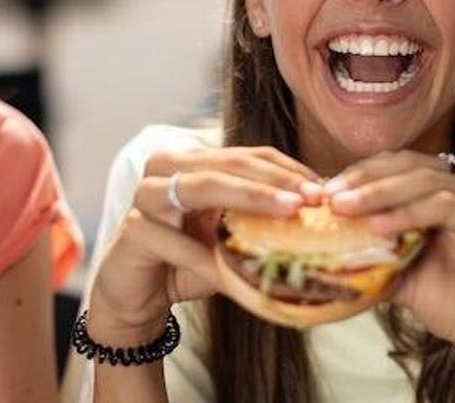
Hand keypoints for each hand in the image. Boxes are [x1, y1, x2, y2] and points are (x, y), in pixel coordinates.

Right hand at [87, 146, 321, 343]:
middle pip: (229, 163)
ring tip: (287, 211)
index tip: (322, 190)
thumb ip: (258, 221)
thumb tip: (318, 217)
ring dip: (249, 197)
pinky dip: (204, 257)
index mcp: (193, 162)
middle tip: (310, 198)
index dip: (286, 169)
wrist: (137, 298)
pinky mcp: (132, 229)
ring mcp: (145, 194)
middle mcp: (166, 167)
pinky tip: (230, 273)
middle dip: (275, 180)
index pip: (248, 155)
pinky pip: (175, 240)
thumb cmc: (187, 263)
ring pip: (203, 185)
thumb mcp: (228, 238)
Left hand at [327, 151, 454, 366]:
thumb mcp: (399, 270)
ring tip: (345, 209)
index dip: (359, 173)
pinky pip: (447, 204)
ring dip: (380, 193)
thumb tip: (319, 240)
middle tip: (329, 197)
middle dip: (364, 179)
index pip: (397, 164)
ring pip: (425, 180)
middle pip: (408, 165)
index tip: (322, 192)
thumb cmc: (453, 301)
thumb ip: (370, 248)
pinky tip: (381, 226)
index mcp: (449, 185)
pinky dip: (410, 213)